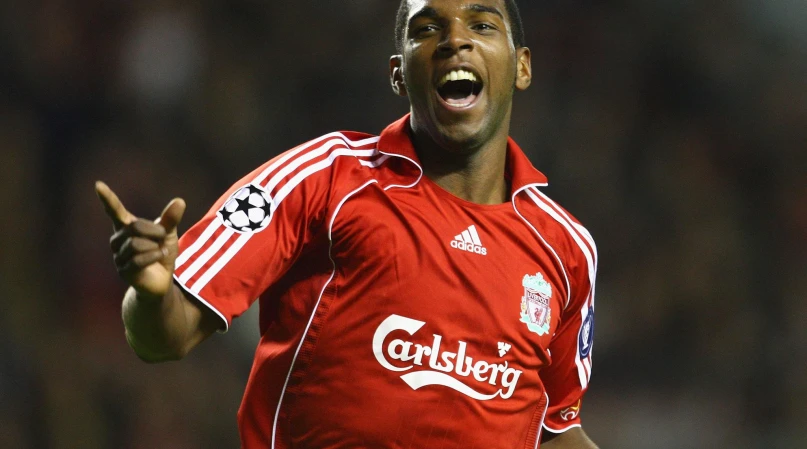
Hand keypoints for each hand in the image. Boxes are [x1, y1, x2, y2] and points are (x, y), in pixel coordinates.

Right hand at [95, 181, 185, 299]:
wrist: (162, 280)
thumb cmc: (161, 253)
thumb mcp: (168, 234)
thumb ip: (170, 219)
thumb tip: (180, 201)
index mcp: (126, 227)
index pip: (115, 211)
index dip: (108, 198)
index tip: (98, 185)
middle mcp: (118, 240)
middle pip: (134, 227)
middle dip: (155, 232)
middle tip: (163, 238)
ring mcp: (119, 256)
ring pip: (136, 244)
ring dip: (155, 247)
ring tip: (159, 252)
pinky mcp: (124, 271)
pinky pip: (139, 259)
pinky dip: (154, 257)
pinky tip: (159, 258)